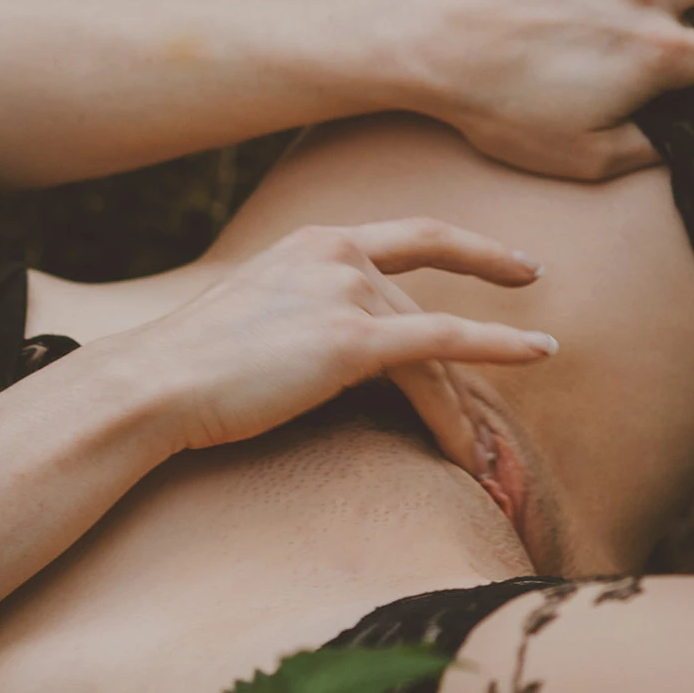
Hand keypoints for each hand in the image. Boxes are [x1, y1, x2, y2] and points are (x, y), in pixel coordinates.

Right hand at [103, 220, 554, 464]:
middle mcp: (337, 255)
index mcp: (313, 243)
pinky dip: (498, 350)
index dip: (475, 249)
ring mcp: (345, 293)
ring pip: (436, 344)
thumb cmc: (187, 367)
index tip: (521, 266)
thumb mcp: (250, 314)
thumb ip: (300, 312)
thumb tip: (326, 349)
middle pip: (429, 308)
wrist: (153, 383)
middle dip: (475, 358)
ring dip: (464, 404)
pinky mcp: (351, 341)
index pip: (413, 238)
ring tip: (488, 455)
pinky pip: (442, 348)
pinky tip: (540, 356)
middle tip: (519, 386)